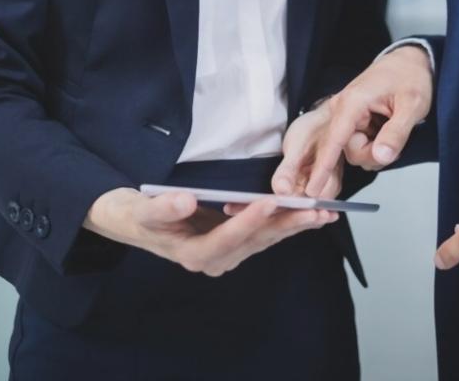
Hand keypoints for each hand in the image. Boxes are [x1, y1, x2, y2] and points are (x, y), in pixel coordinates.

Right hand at [84, 188, 335, 276]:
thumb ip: (164, 207)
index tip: (270, 202)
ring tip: (324, 214)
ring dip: (294, 226)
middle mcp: (214, 260)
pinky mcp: (234, 244)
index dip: (248, 221)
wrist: (134, 222)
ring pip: (265, 240)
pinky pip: (264, 235)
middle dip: (287, 225)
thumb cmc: (138, 215)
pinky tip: (308, 214)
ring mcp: (226, 254)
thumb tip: (185, 199)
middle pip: (255, 242)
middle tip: (316, 212)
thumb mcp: (143, 210)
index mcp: (192, 254)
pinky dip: (286, 223)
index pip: (226, 238)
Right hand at [274, 46, 433, 197]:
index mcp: (353, 102)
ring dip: (376, 151)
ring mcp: (349, 119)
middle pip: (347, 151)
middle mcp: (344, 110)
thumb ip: (396, 133)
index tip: (312, 188)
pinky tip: (388, 134)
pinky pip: (361, 147)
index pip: (334, 139)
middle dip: (371, 155)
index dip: (324, 165)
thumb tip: (382, 157)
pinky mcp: (355, 125)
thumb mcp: (412, 105)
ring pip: (355, 152)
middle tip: (395, 146)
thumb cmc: (410, 77)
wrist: (410, 63)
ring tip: (394, 131)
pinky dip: (376, 147)